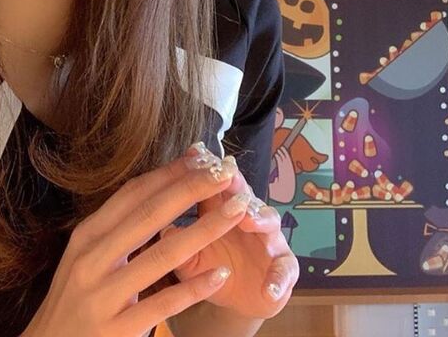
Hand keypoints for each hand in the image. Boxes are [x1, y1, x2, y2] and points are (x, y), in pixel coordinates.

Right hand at [21, 148, 244, 336]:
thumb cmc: (76, 295)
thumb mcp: (89, 254)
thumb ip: (122, 225)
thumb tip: (163, 185)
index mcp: (88, 235)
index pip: (133, 194)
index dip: (170, 173)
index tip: (202, 157)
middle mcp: (92, 259)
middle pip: (149, 215)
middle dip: (191, 189)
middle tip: (226, 172)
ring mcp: (103, 295)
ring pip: (161, 255)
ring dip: (204, 230)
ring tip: (237, 212)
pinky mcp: (116, 330)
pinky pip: (163, 305)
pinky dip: (194, 288)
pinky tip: (221, 274)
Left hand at [159, 144, 299, 320]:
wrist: (237, 296)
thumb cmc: (210, 265)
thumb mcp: (189, 258)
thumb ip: (178, 244)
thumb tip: (162, 230)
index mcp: (220, 207)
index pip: (214, 182)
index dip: (207, 167)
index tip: (195, 152)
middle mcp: (247, 215)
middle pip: (244, 193)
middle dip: (236, 183)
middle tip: (227, 175)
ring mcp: (268, 238)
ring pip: (268, 221)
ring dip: (259, 218)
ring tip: (248, 220)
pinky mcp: (284, 266)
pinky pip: (285, 269)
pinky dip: (279, 279)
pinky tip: (270, 289)